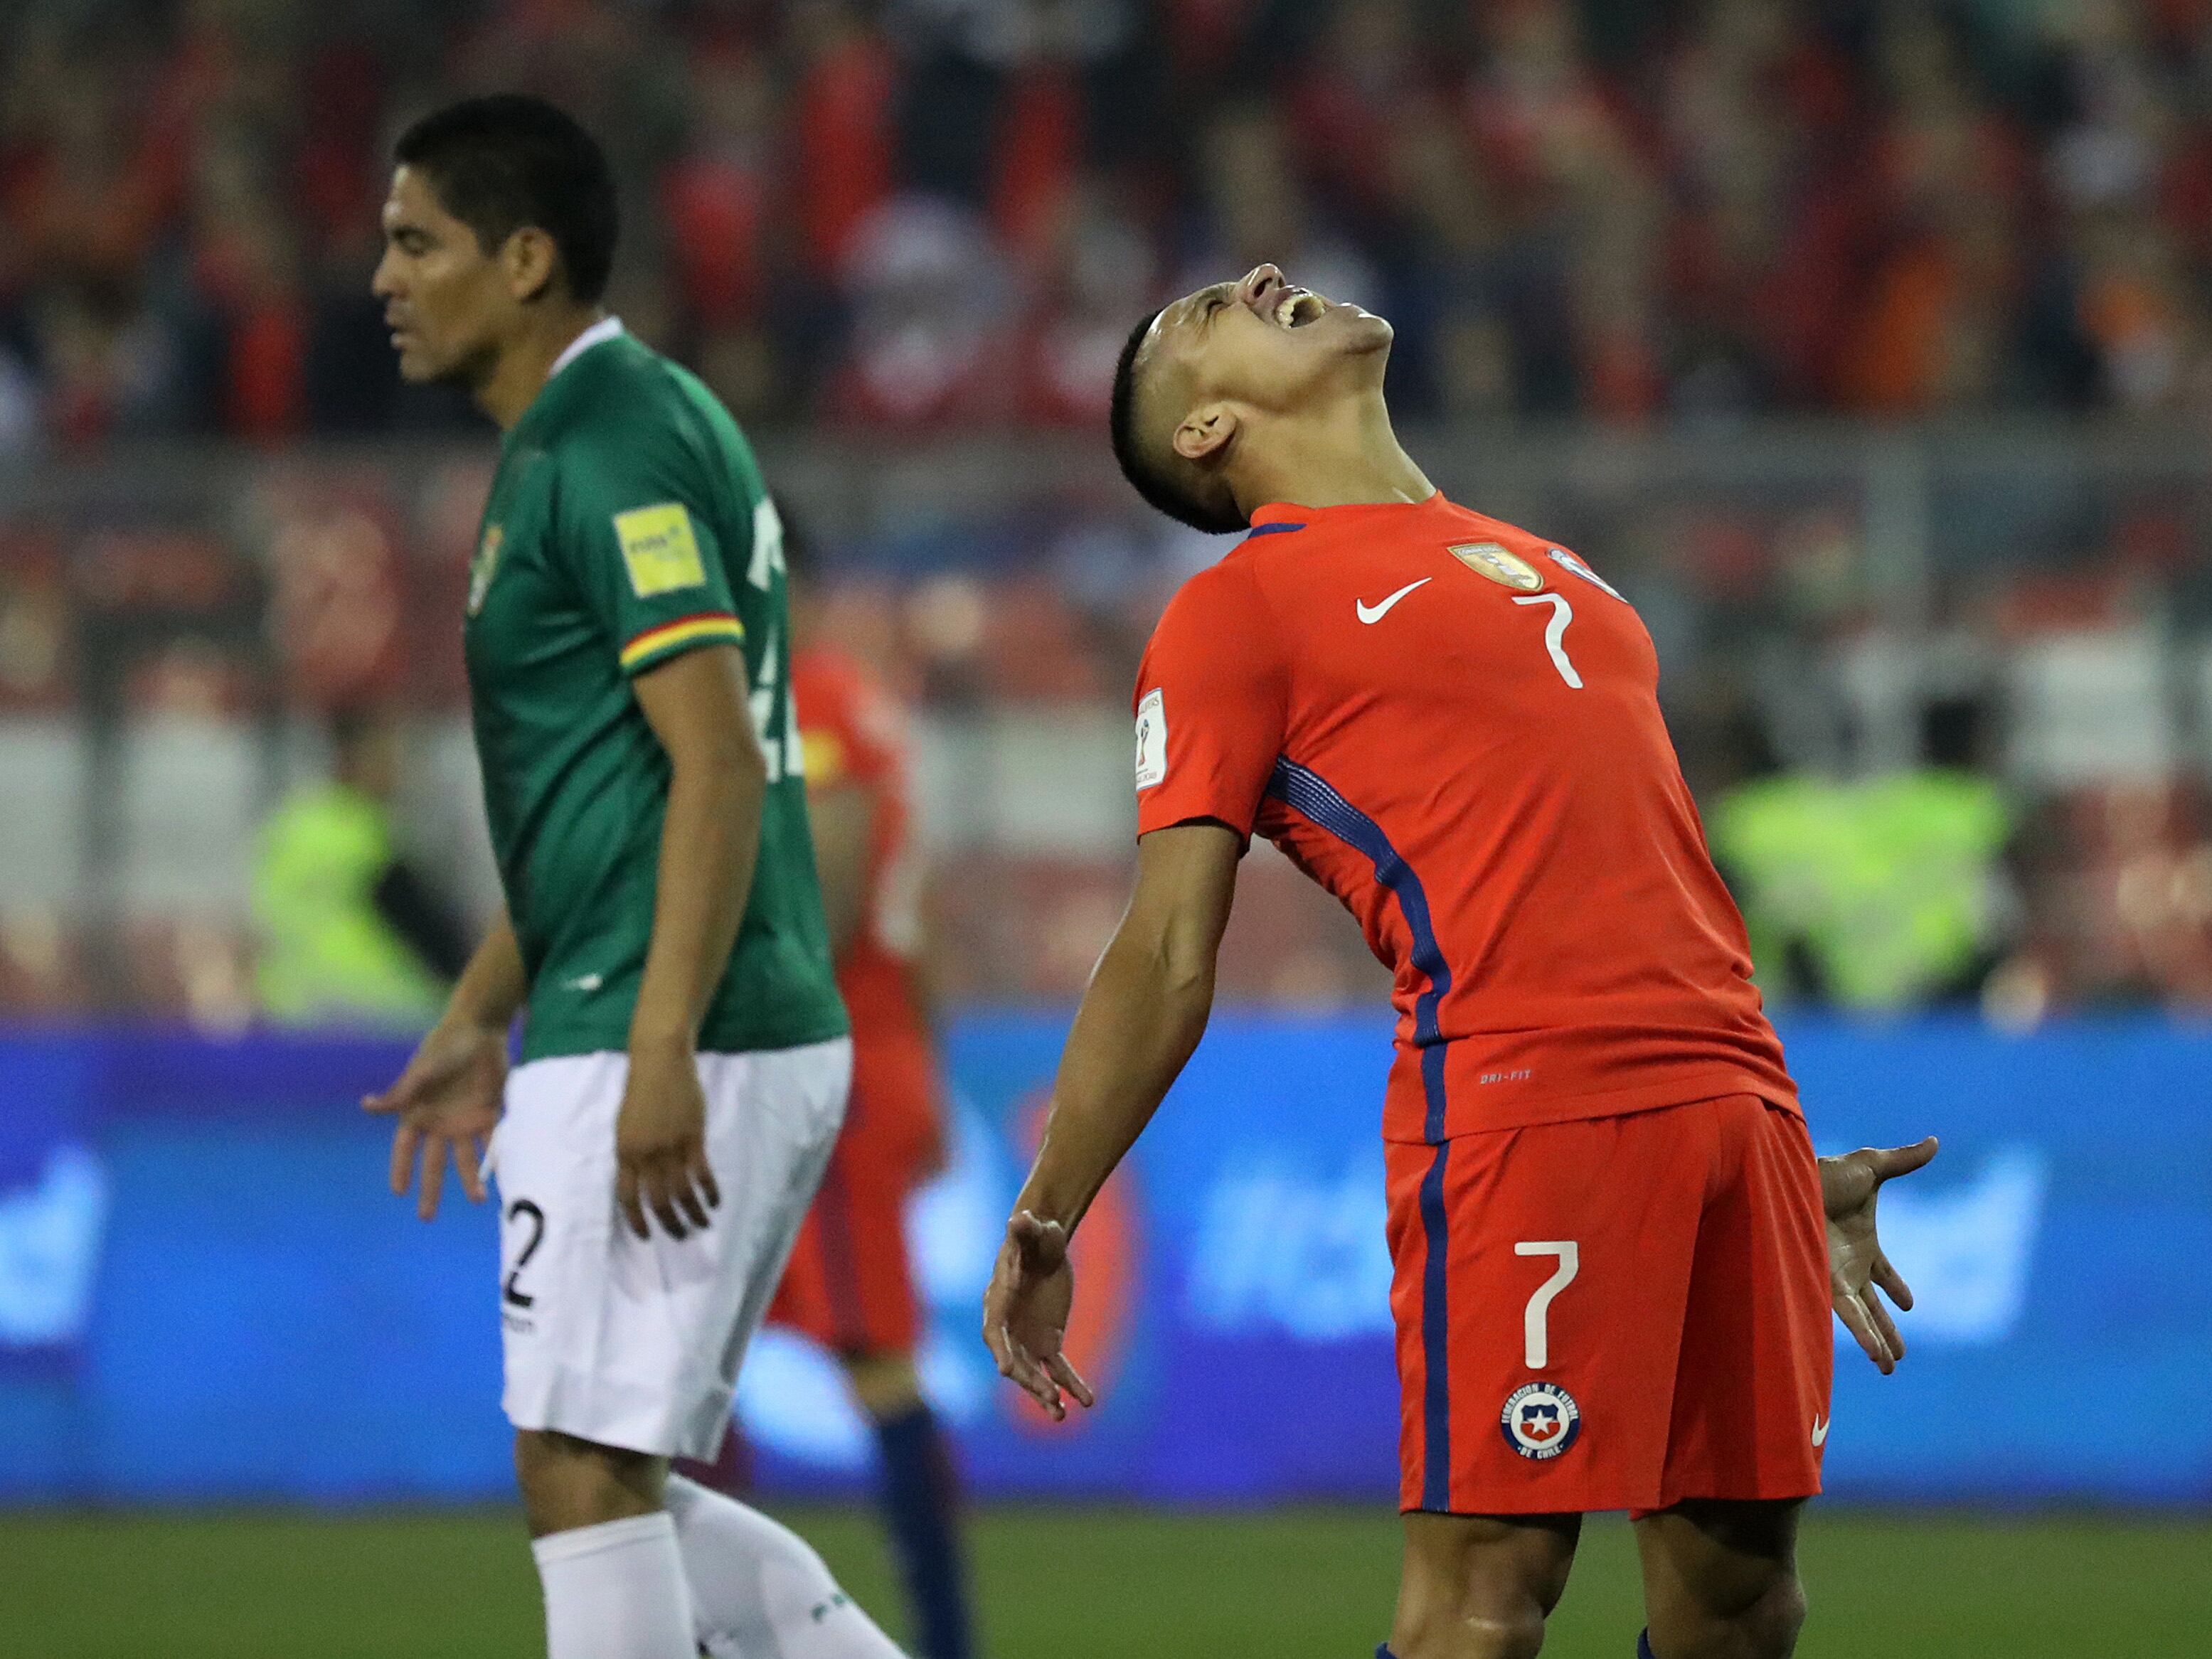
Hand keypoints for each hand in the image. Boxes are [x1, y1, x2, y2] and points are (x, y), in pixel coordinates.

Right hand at [365, 1020, 507, 1220]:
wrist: (480, 1030)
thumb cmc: (444, 1048)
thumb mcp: (421, 1071)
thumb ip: (400, 1094)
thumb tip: (366, 1106)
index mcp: (418, 1112)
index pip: (406, 1148)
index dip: (402, 1169)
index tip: (398, 1192)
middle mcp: (439, 1122)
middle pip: (433, 1164)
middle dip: (431, 1189)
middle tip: (427, 1218)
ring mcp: (464, 1120)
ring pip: (465, 1158)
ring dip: (470, 1180)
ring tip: (478, 1200)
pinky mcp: (488, 1112)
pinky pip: (492, 1139)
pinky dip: (495, 1156)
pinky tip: (499, 1174)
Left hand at [615, 1042, 720, 1241]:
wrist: (660, 1062)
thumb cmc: (641, 1091)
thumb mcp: (626, 1126)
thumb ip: (633, 1155)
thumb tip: (643, 1182)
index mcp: (625, 1152)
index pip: (627, 1197)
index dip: (637, 1221)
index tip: (647, 1237)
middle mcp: (646, 1155)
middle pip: (658, 1201)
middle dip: (670, 1224)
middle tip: (680, 1236)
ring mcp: (671, 1148)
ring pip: (682, 1193)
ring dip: (693, 1213)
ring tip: (702, 1225)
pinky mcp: (693, 1138)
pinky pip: (702, 1174)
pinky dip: (709, 1192)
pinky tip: (715, 1203)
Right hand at [982, 1209, 1095, 1420]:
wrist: (1047, 1247)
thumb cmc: (1035, 1237)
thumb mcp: (1034, 1232)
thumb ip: (1026, 1230)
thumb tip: (1019, 1218)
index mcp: (999, 1300)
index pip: (995, 1330)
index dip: (1000, 1350)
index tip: (1006, 1370)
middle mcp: (1010, 1326)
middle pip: (1016, 1359)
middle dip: (1029, 1381)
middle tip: (1049, 1398)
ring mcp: (1028, 1338)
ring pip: (1035, 1373)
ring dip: (1046, 1394)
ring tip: (1063, 1415)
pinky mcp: (1048, 1341)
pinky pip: (1058, 1369)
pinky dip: (1072, 1384)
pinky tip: (1088, 1400)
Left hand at [1820, 1136, 1937, 1374]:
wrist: (1787, 1182)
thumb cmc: (1824, 1172)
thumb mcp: (1870, 1167)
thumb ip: (1902, 1160)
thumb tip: (1934, 1141)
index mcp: (1863, 1242)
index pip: (1883, 1272)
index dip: (1896, 1287)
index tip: (1910, 1304)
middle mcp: (1849, 1264)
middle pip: (1874, 1305)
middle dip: (1887, 1330)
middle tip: (1899, 1356)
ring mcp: (1837, 1276)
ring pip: (1863, 1318)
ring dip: (1878, 1342)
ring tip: (1890, 1368)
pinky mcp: (1825, 1284)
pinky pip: (1849, 1315)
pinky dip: (1864, 1335)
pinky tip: (1876, 1356)